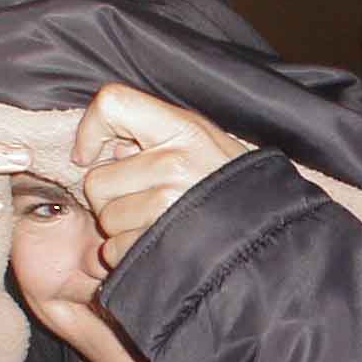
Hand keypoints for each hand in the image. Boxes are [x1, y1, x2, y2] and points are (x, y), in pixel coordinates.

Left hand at [72, 83, 246, 266]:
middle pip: (96, 181)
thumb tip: (111, 151)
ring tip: (155, 226)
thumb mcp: (205, 144)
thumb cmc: (236, 187)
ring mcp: (168, 206)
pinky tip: (154, 248)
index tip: (88, 155)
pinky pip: (116, 252)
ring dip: (121, 230)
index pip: (112, 104)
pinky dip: (127, 256)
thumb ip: (159, 139)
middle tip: (140, 202)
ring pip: (106, 220)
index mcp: (182, 128)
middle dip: (110, 199)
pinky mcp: (163, 246)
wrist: (273, 234)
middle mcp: (173, 163)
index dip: (91, 130)